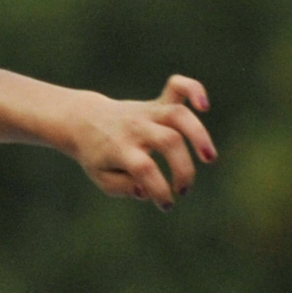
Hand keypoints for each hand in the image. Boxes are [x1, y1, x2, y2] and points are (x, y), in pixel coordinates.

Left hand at [66, 75, 215, 208]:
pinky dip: (193, 89)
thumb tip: (147, 190)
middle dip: (184, 170)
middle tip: (184, 191)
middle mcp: (135, 128)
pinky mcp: (156, 103)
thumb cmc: (97, 155)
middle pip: (169, 141)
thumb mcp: (101, 177)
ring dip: (200, 135)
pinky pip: (177, 86)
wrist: (82, 121)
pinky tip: (204, 105)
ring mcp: (147, 113)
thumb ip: (123, 187)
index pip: (144, 169)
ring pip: (179, 115)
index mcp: (119, 148)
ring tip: (209, 159)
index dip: (159, 190)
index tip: (166, 205)